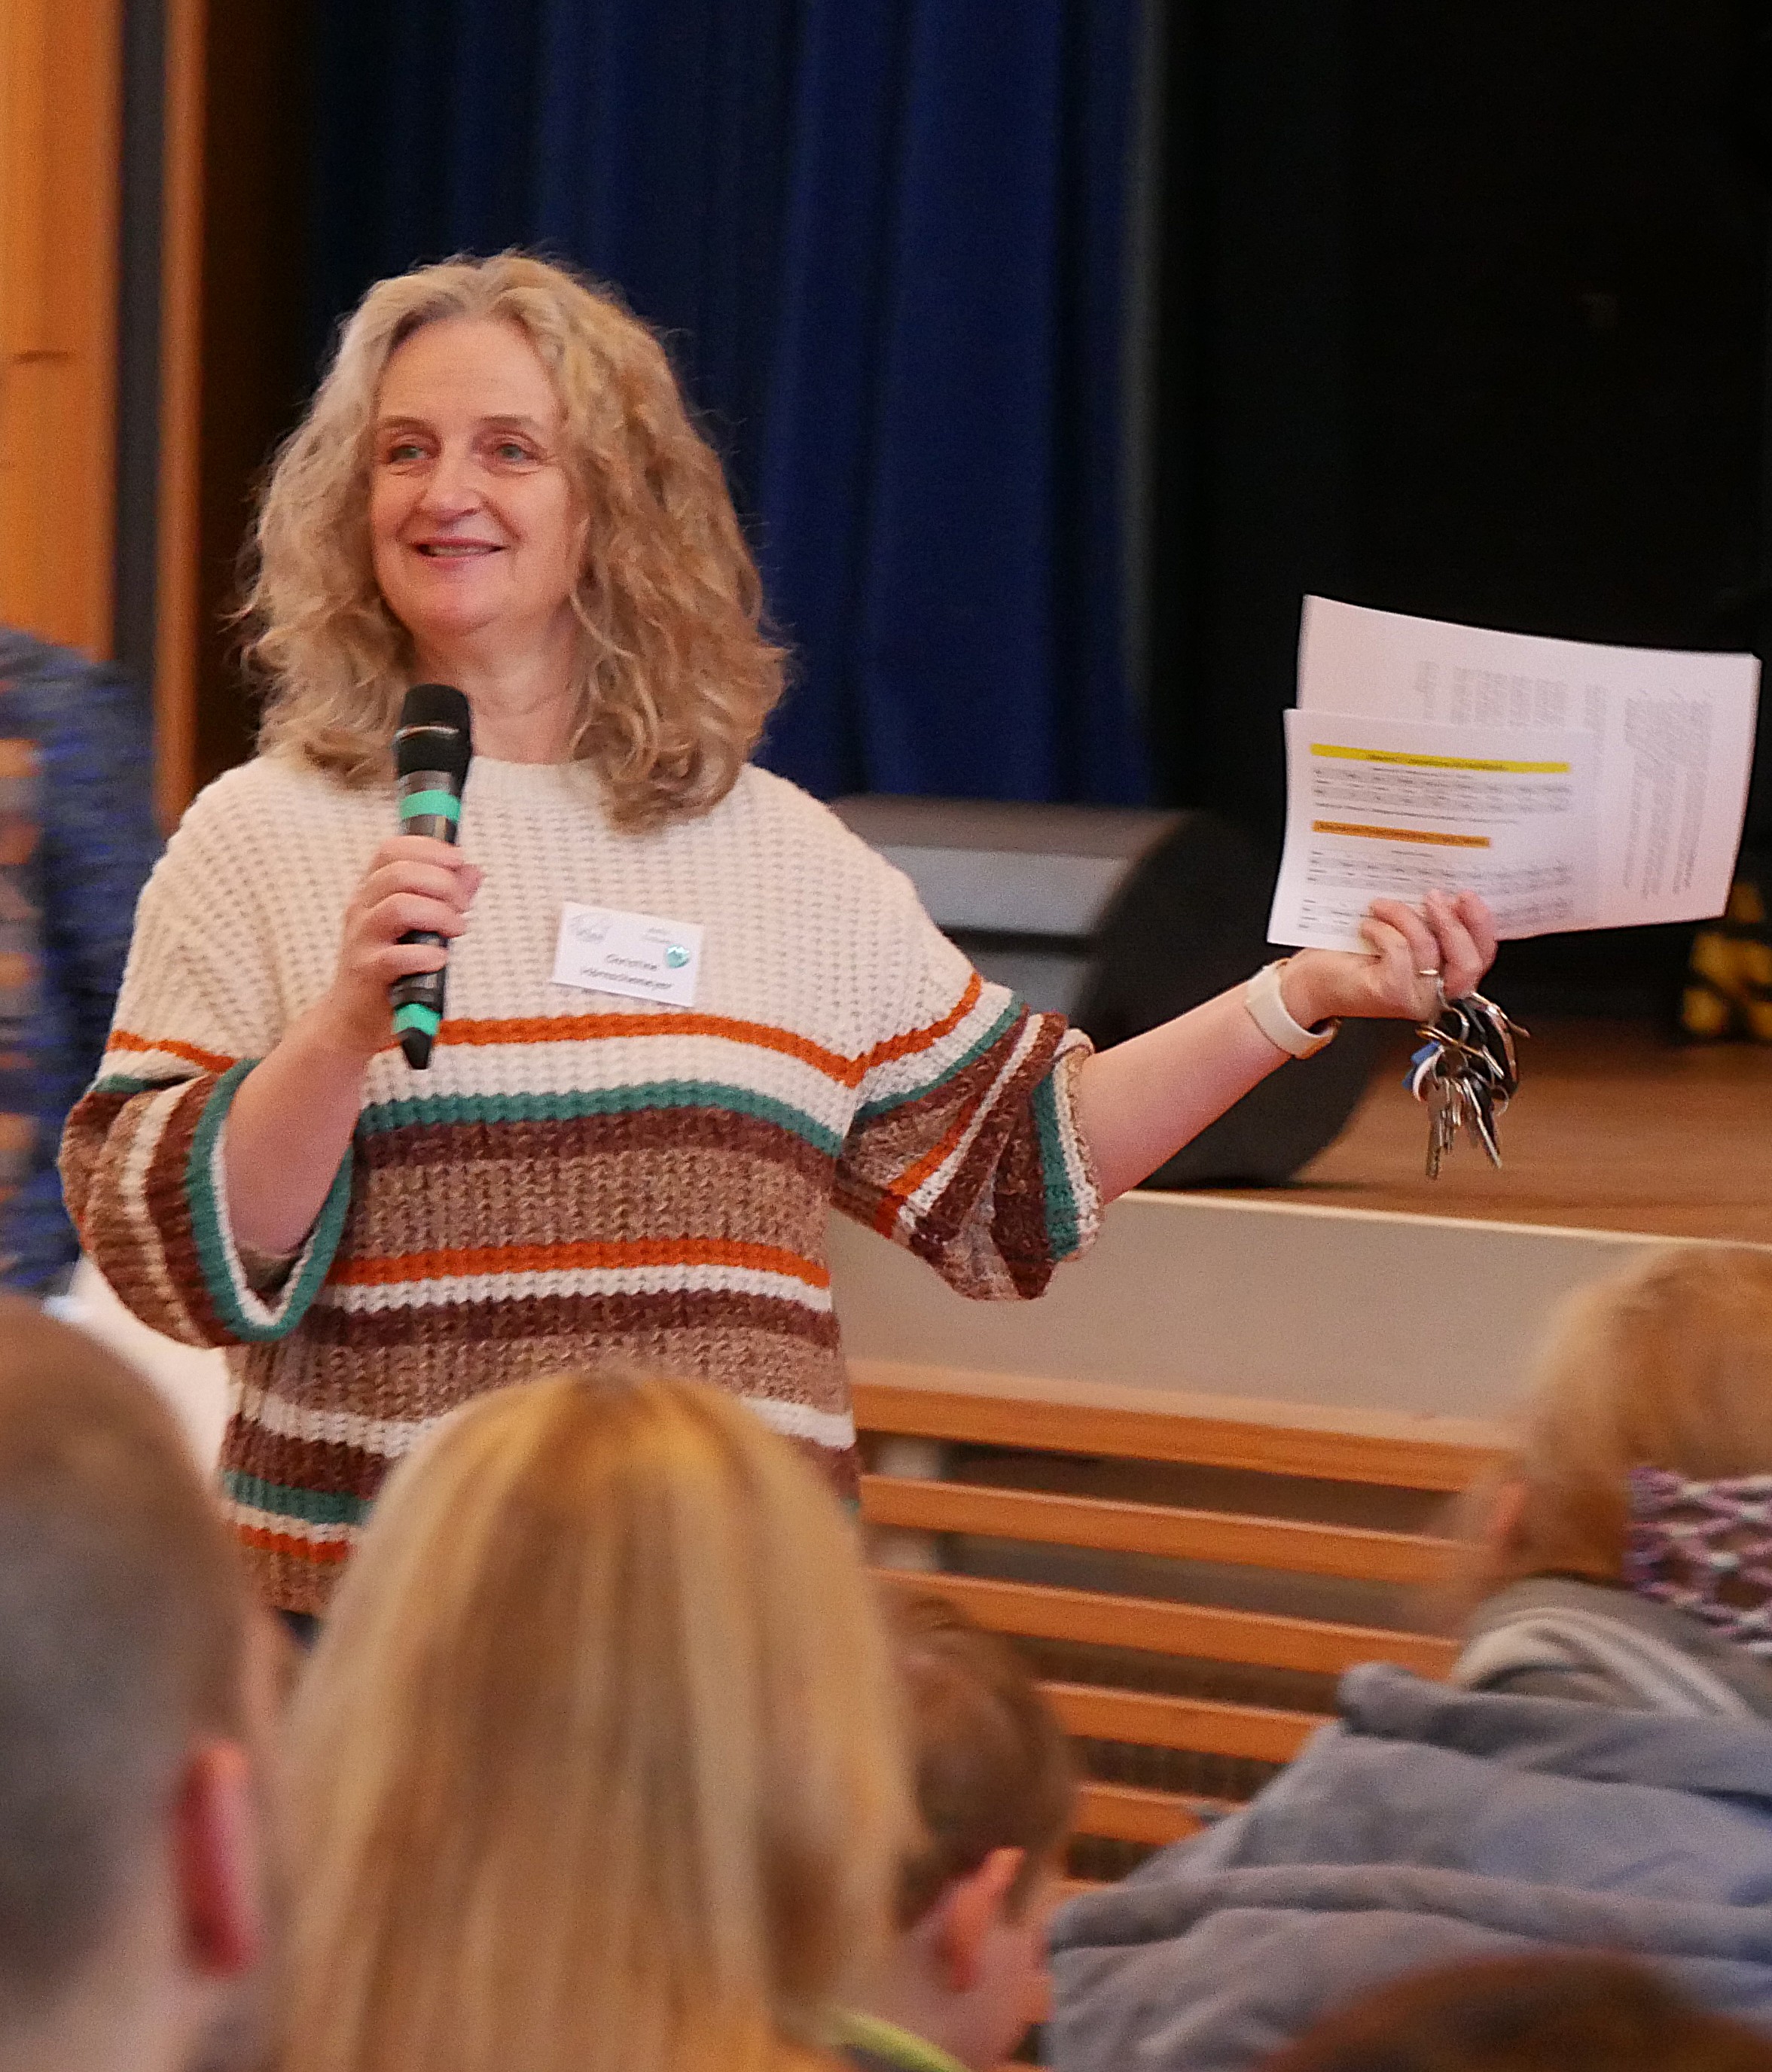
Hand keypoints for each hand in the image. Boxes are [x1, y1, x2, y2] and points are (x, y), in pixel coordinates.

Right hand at [322, 835, 482, 1061]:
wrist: (353, 1018)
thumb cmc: (391, 968)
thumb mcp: (418, 927)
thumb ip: (444, 897)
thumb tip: (473, 870)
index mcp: (371, 891)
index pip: (391, 850)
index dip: (428, 848)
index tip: (458, 860)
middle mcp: (361, 909)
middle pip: (399, 872)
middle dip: (442, 883)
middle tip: (464, 905)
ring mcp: (361, 940)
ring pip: (398, 906)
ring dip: (439, 913)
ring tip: (457, 929)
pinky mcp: (366, 973)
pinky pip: (396, 956)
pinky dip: (426, 955)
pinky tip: (440, 959)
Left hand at [1279, 891, 1496, 1028]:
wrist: (1312, 983)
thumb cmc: (1353, 957)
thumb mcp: (1400, 932)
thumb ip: (1427, 922)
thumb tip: (1446, 897)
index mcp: (1446, 976)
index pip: (1482, 955)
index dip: (1481, 925)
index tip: (1466, 895)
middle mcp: (1437, 994)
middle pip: (1469, 961)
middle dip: (1454, 922)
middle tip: (1433, 896)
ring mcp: (1415, 999)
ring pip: (1429, 949)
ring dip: (1406, 917)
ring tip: (1381, 904)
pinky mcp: (1391, 994)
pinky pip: (1400, 951)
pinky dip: (1383, 930)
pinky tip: (1367, 925)